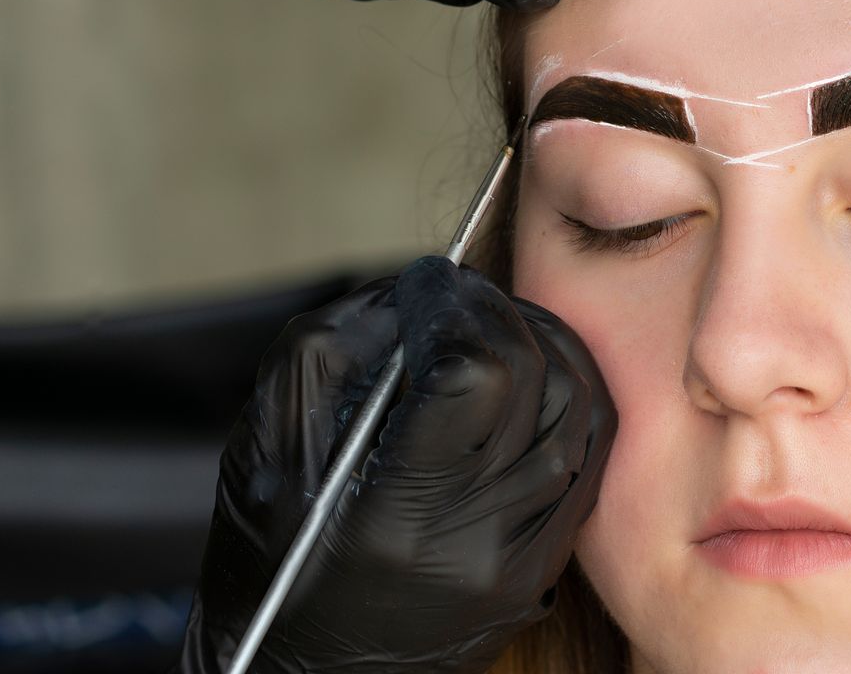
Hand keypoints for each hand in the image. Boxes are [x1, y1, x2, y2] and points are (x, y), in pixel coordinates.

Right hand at [181, 256, 615, 673]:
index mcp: (392, 518)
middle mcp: (470, 545)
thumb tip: (408, 295)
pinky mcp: (540, 568)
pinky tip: (531, 374)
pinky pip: (586, 460)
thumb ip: (330, 354)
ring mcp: (518, 561)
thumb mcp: (264, 453)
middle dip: (494, 312)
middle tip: (456, 295)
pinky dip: (568, 398)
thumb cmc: (271, 569)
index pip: (470, 376)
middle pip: (531, 381)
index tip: (425, 282)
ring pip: (576, 413)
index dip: (451, 307)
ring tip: (495, 324)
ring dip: (543, 345)